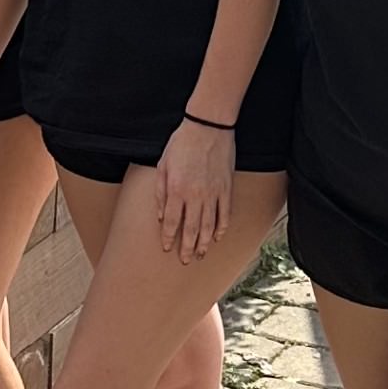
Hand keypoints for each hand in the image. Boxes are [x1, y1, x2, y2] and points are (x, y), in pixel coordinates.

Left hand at [153, 117, 234, 262]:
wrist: (208, 128)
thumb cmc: (182, 143)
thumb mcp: (163, 164)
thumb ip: (161, 192)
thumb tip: (161, 216)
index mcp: (177, 189)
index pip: (173, 221)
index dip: (170, 237)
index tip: (167, 248)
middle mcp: (195, 196)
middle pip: (191, 229)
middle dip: (187, 247)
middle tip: (185, 260)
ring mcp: (213, 194)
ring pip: (209, 226)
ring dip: (203, 243)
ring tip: (200, 254)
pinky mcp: (226, 189)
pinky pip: (225, 215)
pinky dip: (221, 229)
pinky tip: (217, 238)